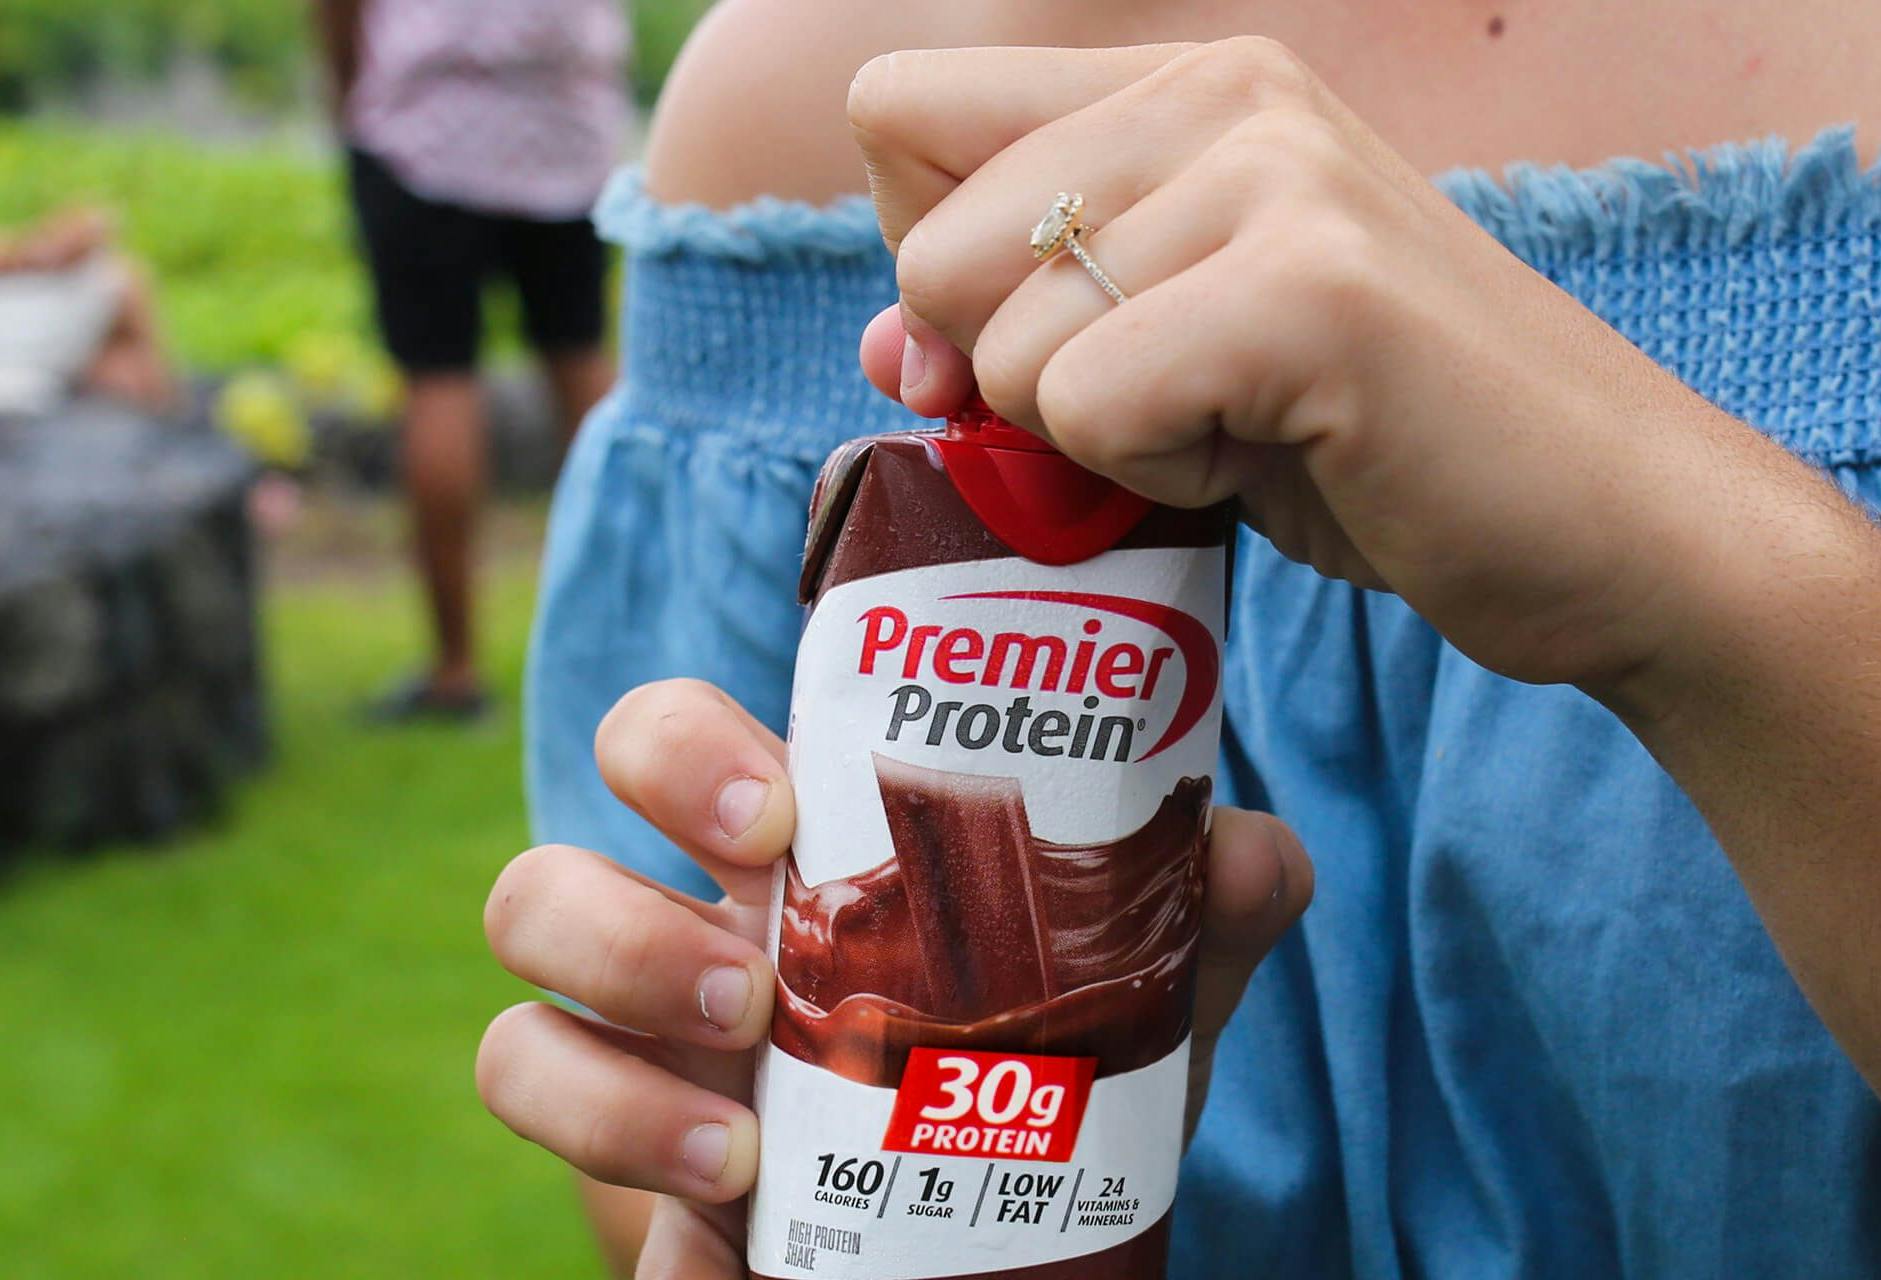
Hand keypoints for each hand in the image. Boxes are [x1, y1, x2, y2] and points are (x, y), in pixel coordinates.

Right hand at [477, 679, 1312, 1274]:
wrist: (991, 1234)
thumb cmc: (1034, 1066)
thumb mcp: (1125, 992)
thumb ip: (1196, 916)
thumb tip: (1250, 854)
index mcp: (782, 860)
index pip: (667, 744)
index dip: (680, 753)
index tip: (775, 811)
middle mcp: (684, 941)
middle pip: (542, 879)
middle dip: (619, 923)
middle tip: (749, 989)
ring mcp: (642, 1063)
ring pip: (514, 1025)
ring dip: (610, 1079)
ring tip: (741, 1147)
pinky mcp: (631, 1180)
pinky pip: (556, 1159)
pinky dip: (631, 1193)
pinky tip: (734, 1228)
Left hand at [851, 40, 1813, 701]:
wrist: (1601, 525)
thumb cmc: (1376, 444)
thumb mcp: (1175, 362)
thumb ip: (1026, 326)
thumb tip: (886, 344)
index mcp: (1184, 84)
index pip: (899, 114)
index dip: (935, 263)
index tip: (1046, 342)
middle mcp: (1222, 93)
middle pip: (930, 248)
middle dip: (1014, 377)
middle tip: (1174, 405)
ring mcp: (1272, 178)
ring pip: (1002, 342)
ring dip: (1100, 438)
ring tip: (1245, 426)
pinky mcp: (1308, 290)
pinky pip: (1088, 405)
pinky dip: (1155, 475)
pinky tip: (1271, 457)